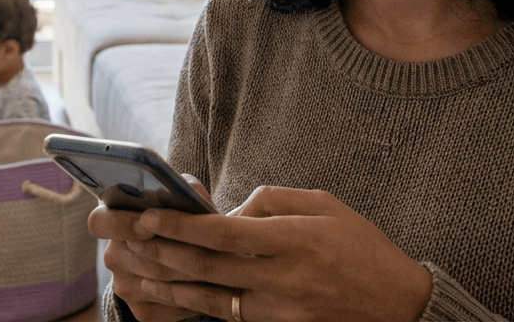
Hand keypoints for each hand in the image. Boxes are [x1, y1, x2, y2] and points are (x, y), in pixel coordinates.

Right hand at [86, 175, 207, 321]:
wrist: (185, 252)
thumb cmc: (183, 215)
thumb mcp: (180, 196)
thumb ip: (179, 190)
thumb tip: (184, 193)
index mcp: (110, 221)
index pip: (99, 223)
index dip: (121, 223)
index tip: (147, 222)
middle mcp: (113, 257)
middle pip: (137, 256)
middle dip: (171, 250)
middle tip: (199, 245)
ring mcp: (124, 287)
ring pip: (159, 281)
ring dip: (189, 273)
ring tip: (218, 264)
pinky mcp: (142, 312)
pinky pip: (170, 306)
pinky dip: (194, 296)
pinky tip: (212, 286)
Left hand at [131, 186, 432, 321]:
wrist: (400, 307)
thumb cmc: (362, 247)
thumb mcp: (323, 205)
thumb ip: (271, 202)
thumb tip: (228, 209)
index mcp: (292, 241)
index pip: (224, 234)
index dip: (181, 226)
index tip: (145, 216)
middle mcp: (280, 279)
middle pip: (204, 265)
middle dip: (153, 249)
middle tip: (113, 235)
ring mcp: (276, 310)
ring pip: (204, 295)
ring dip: (157, 281)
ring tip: (120, 268)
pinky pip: (221, 314)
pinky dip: (184, 304)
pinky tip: (155, 295)